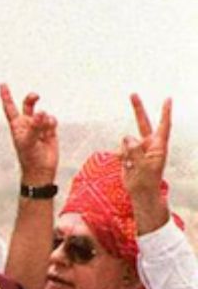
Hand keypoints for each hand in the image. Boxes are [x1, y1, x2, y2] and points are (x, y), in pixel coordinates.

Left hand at [0, 84, 57, 184]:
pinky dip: (51, 124)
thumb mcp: (28, 142)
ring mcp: (38, 126)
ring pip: (43, 113)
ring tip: (43, 132)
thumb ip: (35, 126)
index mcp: (16, 126)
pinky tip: (49, 132)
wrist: (41, 169)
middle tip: (35, 96)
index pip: (10, 108)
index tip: (2, 84)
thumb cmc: (29, 157)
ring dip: (44, 120)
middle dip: (32, 98)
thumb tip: (41, 113)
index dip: (6, 96)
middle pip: (28, 105)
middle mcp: (27, 124)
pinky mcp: (49, 129)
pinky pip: (52, 120)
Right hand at [121, 94, 171, 233]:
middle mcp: (149, 144)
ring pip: (126, 142)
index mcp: (158, 146)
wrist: (141, 194)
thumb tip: (127, 137)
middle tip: (133, 94)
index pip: (162, 126)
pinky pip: (120, 151)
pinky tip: (126, 167)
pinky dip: (121, 158)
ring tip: (132, 166)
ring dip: (125, 152)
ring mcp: (138, 149)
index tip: (167, 99)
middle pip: (142, 123)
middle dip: (137, 109)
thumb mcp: (142, 167)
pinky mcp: (129, 155)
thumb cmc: (147, 182)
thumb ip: (135, 150)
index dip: (164, 112)